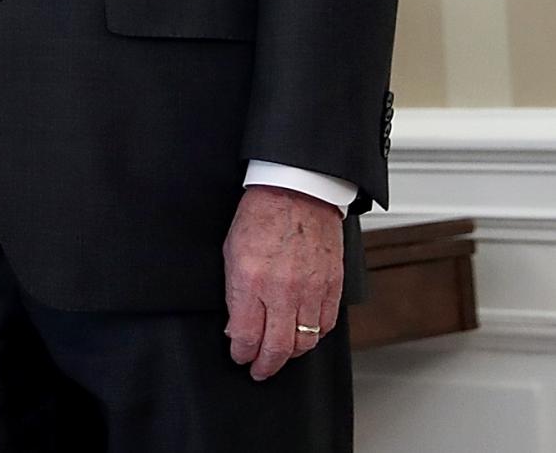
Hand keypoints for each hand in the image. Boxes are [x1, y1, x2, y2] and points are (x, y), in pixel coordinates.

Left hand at [223, 184, 343, 379]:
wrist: (297, 193)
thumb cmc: (260, 216)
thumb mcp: (231, 252)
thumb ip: (234, 292)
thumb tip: (236, 326)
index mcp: (251, 280)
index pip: (247, 335)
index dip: (242, 353)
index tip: (239, 356)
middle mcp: (282, 290)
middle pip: (277, 347)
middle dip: (265, 365)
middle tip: (259, 370)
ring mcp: (310, 291)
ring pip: (304, 342)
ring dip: (290, 355)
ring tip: (280, 357)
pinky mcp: (332, 287)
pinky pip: (326, 326)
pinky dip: (314, 337)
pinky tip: (304, 337)